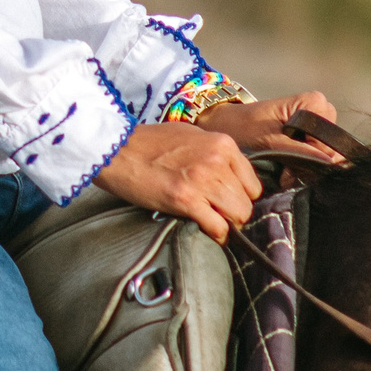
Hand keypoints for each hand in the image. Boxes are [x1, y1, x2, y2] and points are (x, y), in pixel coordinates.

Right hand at [94, 122, 263, 244]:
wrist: (117, 150)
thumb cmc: (149, 143)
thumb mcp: (191, 136)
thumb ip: (214, 154)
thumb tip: (229, 175)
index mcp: (222, 144)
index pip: (253, 182)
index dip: (242, 196)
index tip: (229, 202)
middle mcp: (217, 161)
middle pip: (247, 202)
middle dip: (235, 213)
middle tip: (219, 216)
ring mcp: (203, 180)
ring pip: (238, 216)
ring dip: (227, 225)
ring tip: (213, 224)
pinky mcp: (186, 200)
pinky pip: (217, 227)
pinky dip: (216, 235)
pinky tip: (207, 232)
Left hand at [192, 90, 347, 168]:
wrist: (226, 125)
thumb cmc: (245, 128)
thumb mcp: (271, 142)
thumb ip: (301, 152)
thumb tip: (328, 163)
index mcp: (314, 103)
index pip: (330, 139)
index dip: (315, 156)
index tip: (293, 166)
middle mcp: (320, 109)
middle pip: (329, 148)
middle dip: (310, 164)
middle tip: (286, 173)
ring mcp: (316, 121)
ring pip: (323, 154)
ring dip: (304, 166)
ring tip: (282, 171)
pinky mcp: (308, 132)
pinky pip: (314, 153)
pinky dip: (301, 165)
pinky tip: (285, 170)